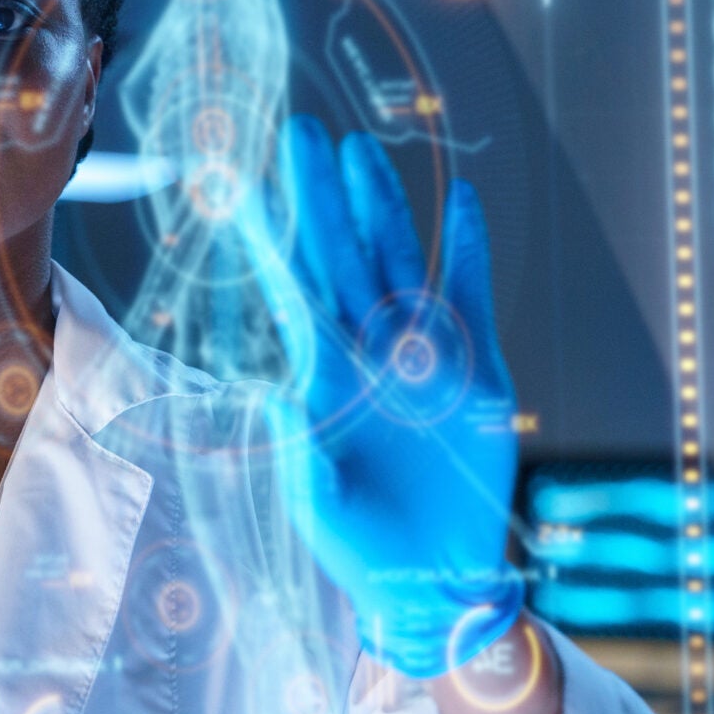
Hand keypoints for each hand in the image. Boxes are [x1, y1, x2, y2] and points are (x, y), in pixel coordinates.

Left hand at [256, 116, 524, 680]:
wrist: (438, 580)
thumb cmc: (361, 549)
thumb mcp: (319, 508)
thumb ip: (302, 458)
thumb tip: (278, 402)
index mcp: (320, 381)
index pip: (289, 294)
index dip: (267, 240)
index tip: (237, 188)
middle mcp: (366, 355)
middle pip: (337, 259)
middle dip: (319, 199)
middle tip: (298, 134)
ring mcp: (421, 356)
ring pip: (395, 262)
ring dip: (381, 207)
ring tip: (359, 150)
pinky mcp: (476, 370)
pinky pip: (469, 295)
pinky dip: (468, 248)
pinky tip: (464, 200)